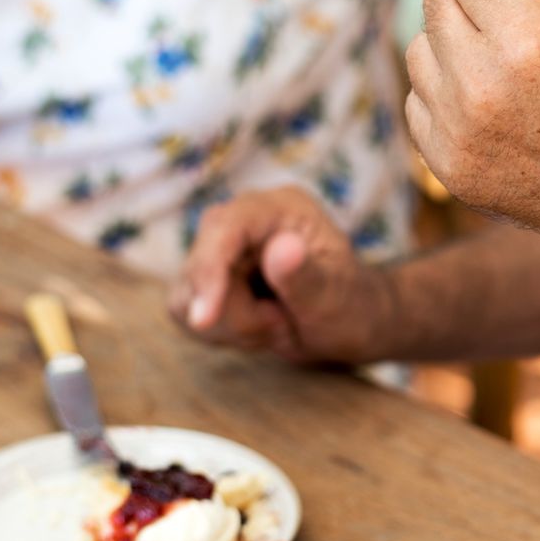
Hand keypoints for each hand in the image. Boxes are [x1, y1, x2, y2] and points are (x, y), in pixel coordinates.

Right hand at [170, 187, 388, 363]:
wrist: (351, 323)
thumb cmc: (353, 305)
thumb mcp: (336, 297)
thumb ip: (306, 275)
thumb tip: (280, 247)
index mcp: (282, 208)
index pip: (225, 226)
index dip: (208, 270)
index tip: (204, 320)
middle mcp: (246, 219)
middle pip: (199, 265)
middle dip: (234, 312)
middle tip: (281, 324)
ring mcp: (225, 247)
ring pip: (186, 295)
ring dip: (230, 326)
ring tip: (277, 324)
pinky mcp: (211, 275)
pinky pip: (186, 311)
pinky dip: (221, 332)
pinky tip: (259, 329)